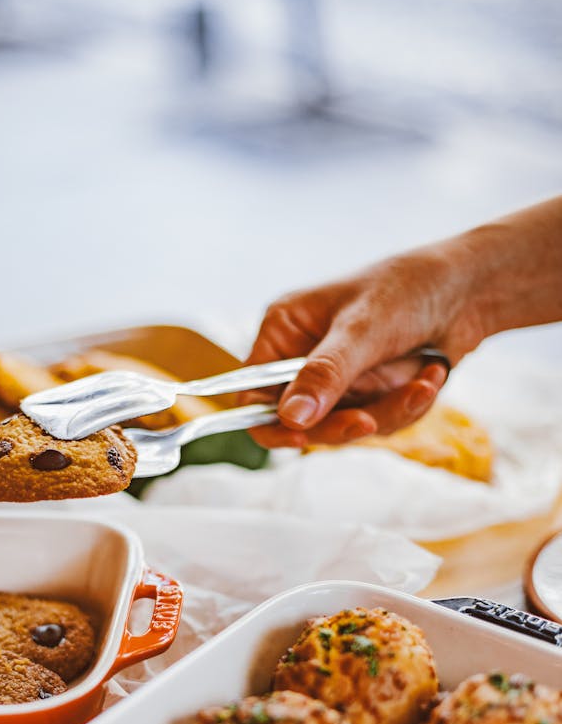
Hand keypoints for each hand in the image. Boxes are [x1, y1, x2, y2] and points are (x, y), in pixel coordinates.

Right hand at [241, 244, 485, 447]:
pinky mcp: (371, 397)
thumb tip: (290, 417)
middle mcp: (304, 360)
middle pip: (300, 422)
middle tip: (369, 421)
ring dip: (389, 410)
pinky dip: (409, 406)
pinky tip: (430, 375)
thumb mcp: (363, 329)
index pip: (252, 392)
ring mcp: (339, 382)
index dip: (268, 421)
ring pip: (345, 428)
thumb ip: (325, 374)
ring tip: (425, 377)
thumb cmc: (408, 287)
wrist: (471, 288)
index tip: (298, 437)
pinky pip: (379, 424)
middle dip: (342, 423)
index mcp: (284, 332)